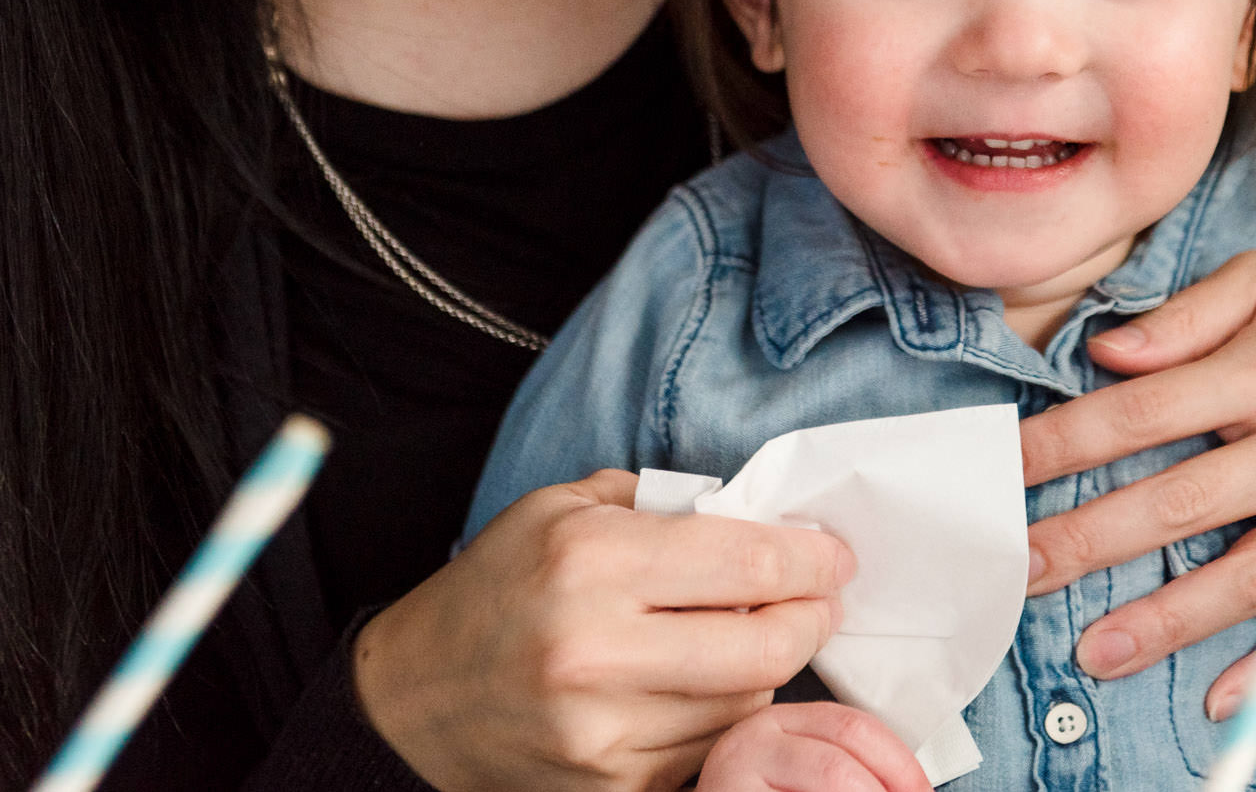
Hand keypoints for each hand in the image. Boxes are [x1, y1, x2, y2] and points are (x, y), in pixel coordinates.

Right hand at [353, 469, 855, 791]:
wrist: (410, 699)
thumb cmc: (499, 588)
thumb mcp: (563, 509)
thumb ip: (663, 503)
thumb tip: (760, 516)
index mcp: (590, 561)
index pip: (749, 565)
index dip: (812, 561)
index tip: (834, 556)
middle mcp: (595, 649)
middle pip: (766, 646)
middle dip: (812, 619)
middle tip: (820, 601)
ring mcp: (601, 729)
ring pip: (746, 702)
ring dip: (766, 668)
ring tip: (746, 637)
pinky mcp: (606, 784)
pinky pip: (708, 748)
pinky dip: (723, 715)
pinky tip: (700, 685)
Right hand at [695, 704, 930, 791]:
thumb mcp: (802, 771)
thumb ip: (842, 762)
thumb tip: (912, 786)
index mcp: (780, 720)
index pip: (855, 726)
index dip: (901, 764)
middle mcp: (750, 737)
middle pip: (840, 760)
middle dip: (886, 790)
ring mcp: (731, 771)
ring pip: (828, 781)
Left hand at [1020, 247, 1255, 718]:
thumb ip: (1187, 316)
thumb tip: (1106, 354)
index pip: (1147, 411)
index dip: (1069, 442)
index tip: (1006, 469)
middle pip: (1185, 501)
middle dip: (1093, 540)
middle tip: (1021, 570)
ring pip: (1251, 575)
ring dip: (1170, 619)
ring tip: (1095, 651)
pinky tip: (1215, 697)